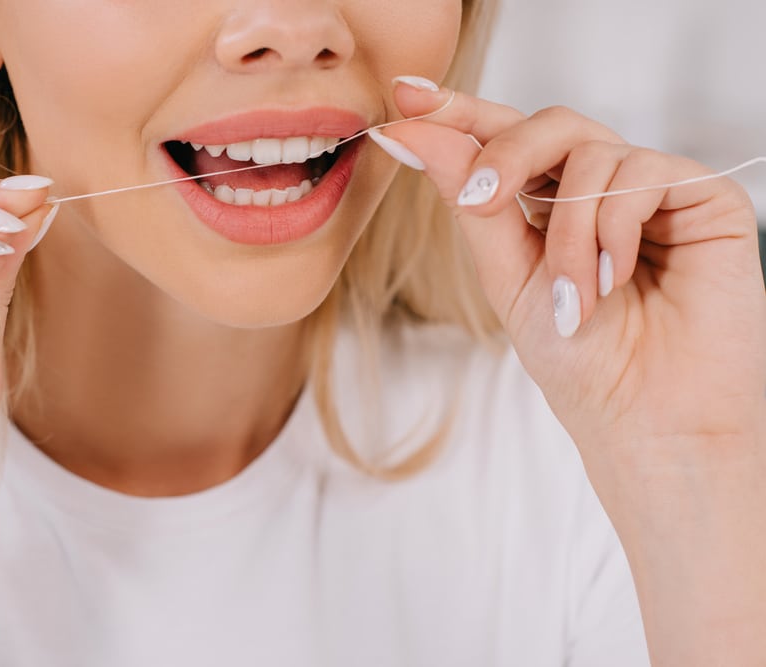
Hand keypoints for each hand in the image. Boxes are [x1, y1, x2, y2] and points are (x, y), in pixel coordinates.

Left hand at [379, 81, 765, 460]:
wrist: (644, 419)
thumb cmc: (580, 359)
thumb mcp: (507, 274)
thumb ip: (471, 201)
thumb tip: (413, 130)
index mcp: (548, 204)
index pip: (504, 139)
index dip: (457, 111)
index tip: (403, 93)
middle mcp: (601, 189)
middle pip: (549, 123)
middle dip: (505, 154)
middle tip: (479, 200)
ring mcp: (652, 190)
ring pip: (591, 154)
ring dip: (566, 232)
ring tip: (575, 296)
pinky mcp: (704, 199)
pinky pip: (642, 174)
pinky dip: (614, 229)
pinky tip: (617, 279)